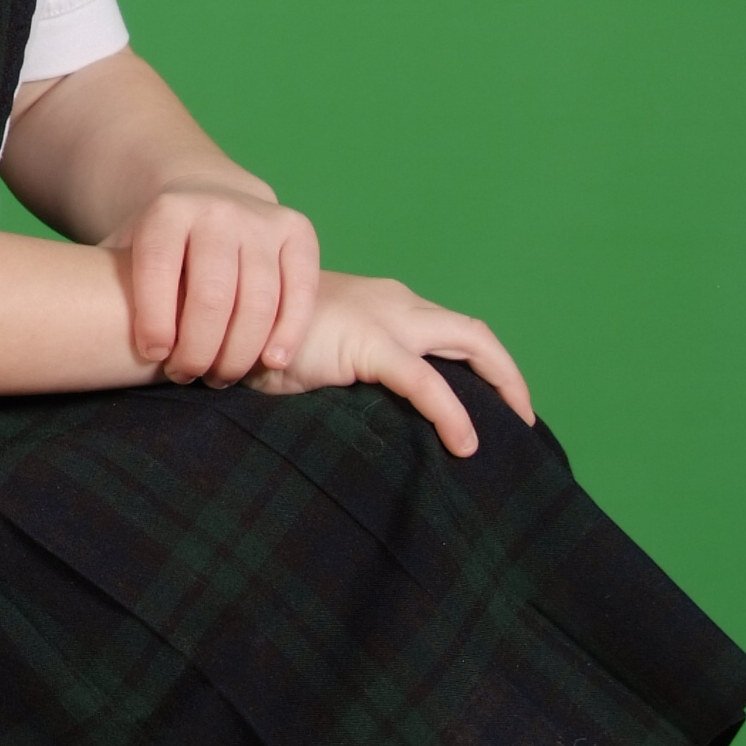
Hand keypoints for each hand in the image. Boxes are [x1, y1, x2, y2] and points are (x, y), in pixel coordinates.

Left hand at [109, 181, 322, 387]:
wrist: (211, 200)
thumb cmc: (161, 248)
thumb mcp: (126, 252)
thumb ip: (107, 285)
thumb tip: (79, 331)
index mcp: (167, 211)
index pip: (158, 269)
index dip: (155, 321)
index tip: (153, 355)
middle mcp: (217, 209)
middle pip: (213, 295)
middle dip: (198, 349)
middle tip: (187, 376)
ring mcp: (261, 219)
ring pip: (259, 300)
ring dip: (239, 352)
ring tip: (220, 377)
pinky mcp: (298, 233)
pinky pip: (300, 292)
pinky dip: (287, 333)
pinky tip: (269, 362)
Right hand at [249, 270, 535, 454]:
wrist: (224, 320)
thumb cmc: (263, 346)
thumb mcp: (321, 355)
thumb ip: (354, 372)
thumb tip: (385, 419)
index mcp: (383, 304)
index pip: (448, 331)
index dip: (482, 366)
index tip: (496, 407)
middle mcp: (393, 302)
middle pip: (471, 333)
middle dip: (506, 375)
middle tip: (521, 420)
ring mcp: (384, 317)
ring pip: (468, 342)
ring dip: (502, 382)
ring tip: (514, 428)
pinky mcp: (369, 342)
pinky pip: (425, 380)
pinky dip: (452, 413)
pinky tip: (464, 443)